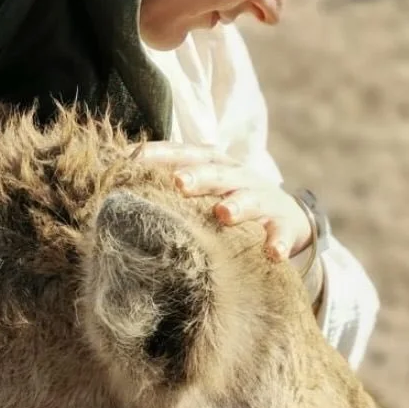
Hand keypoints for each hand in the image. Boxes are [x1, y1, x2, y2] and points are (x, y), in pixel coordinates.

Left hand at [135, 142, 312, 259]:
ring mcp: (263, 199)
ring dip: (237, 206)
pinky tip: (273, 253)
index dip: (162, 154)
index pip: (186, 153)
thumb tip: (119, 183)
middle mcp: (238, 177)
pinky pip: (281, 233)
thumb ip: (172, 185)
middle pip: (216, 173)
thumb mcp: (205, 188)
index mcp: (215, 165)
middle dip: (199, 176)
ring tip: (224, 213)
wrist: (289, 215)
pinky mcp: (284, 224)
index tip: (135, 159)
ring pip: (249, 200)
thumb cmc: (232, 200)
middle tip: (179, 182)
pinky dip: (278, 242)